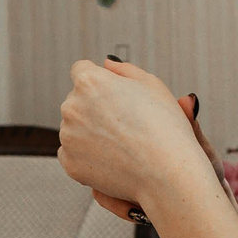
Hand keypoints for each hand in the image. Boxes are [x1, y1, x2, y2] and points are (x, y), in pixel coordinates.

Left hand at [59, 61, 210, 222]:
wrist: (168, 173)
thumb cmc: (165, 127)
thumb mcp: (152, 85)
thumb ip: (124, 69)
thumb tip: (105, 64)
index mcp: (89, 81)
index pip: (82, 71)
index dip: (101, 82)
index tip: (115, 96)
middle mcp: (71, 106)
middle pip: (77, 100)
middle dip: (94, 108)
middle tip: (125, 123)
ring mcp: (68, 136)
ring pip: (75, 128)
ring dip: (90, 132)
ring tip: (123, 143)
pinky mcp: (70, 163)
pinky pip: (73, 153)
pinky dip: (88, 156)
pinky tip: (113, 159)